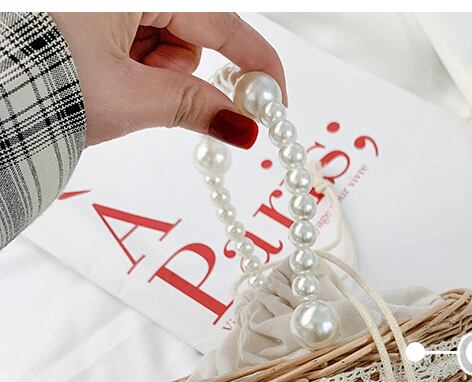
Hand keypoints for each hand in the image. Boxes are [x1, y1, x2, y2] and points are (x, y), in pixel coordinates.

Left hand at [50, 12, 285, 148]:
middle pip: (192, 27)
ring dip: (154, 69)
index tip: (275, 98)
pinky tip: (105, 75)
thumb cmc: (43, 84)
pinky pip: (138, 35)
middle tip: (152, 95)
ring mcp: (109, 5)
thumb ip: (196, 107)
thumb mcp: (129, 100)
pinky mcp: (95, 16)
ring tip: (114, 86)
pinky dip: (134, 62)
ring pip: (165, 35)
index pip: (222, 22)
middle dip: (180, 67)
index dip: (256, 64)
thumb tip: (245, 127)